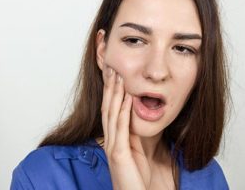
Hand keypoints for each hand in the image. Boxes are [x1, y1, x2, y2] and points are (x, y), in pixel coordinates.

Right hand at [101, 65, 150, 189]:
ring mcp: (112, 146)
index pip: (110, 109)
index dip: (111, 91)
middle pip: (107, 107)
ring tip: (118, 75)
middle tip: (111, 67)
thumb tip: (137, 116)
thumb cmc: (135, 176)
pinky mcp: (118, 154)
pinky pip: (121, 128)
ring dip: (115, 93)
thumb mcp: (135, 150)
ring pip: (112, 114)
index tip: (114, 73)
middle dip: (109, 87)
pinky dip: (123, 111)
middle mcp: (109, 139)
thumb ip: (133, 134)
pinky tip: (127, 97)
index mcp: (113, 138)